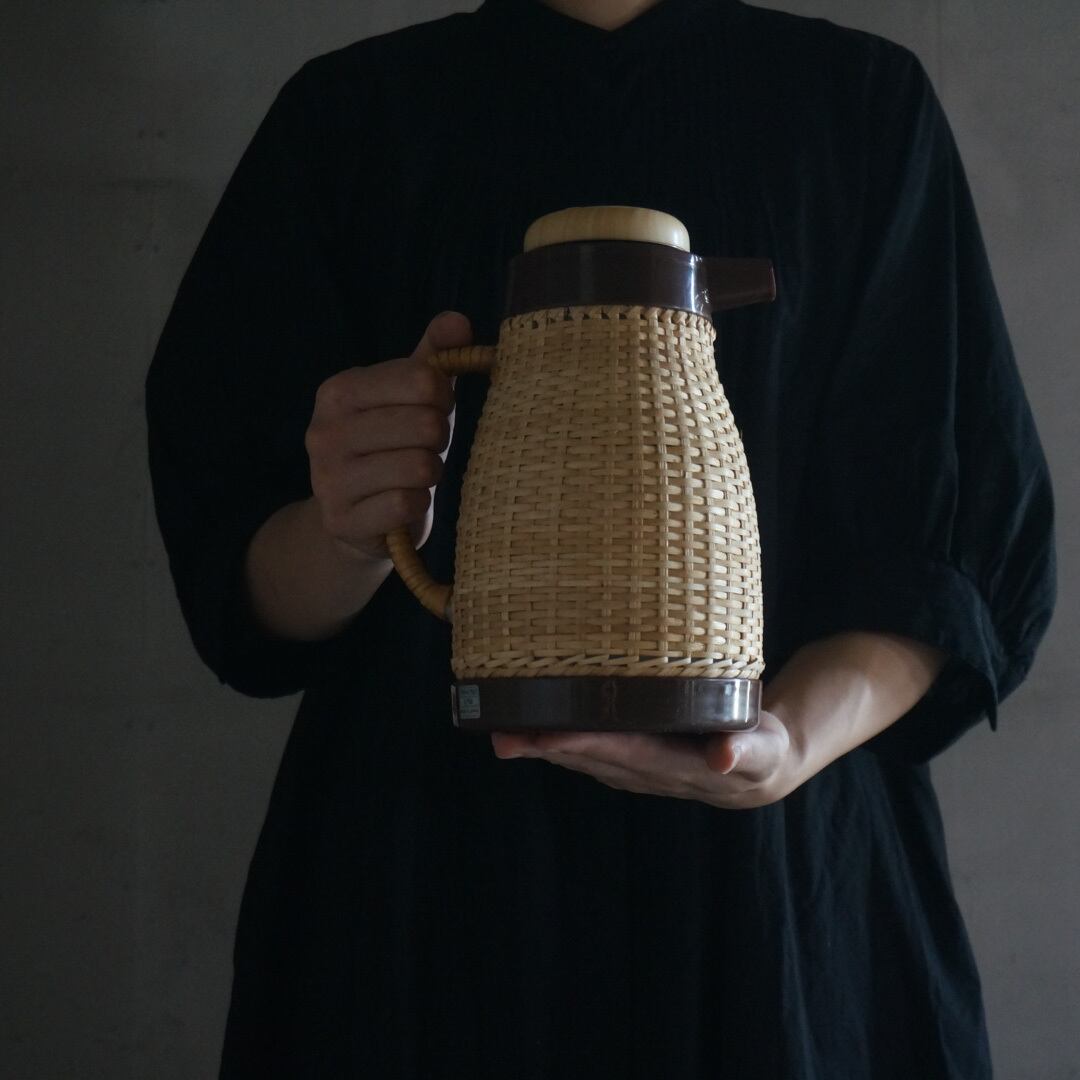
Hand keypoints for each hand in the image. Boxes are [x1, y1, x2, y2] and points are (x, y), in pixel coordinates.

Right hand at [304, 311, 470, 560]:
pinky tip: (404, 502)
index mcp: (339, 391)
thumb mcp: (410, 397)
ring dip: (431, 473)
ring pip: (420, 467)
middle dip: (440, 439)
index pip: (423, 379)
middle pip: (426, 425)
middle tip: (425, 448)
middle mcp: (324, 431)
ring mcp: (327, 478)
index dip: (444, 396)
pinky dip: (418, 504)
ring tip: (415, 475)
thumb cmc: (394, 446)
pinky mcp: (341, 519)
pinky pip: (406, 504)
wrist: (358, 518)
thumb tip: (458, 322)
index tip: (437, 409)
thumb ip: (433, 356)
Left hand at [490, 710, 806, 809]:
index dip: (584, 743)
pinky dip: (557, 733)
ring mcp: (632, 765)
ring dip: (540, 743)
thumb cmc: (762, 749)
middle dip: (544, 746)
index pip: (621, 751)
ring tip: (498, 727)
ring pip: (580, 752)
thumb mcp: (763, 751)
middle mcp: (644, 770)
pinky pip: (587, 744)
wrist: (759, 764)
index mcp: (673, 766)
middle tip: (500, 734)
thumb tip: (724, 756)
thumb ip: (744, 751)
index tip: (549, 734)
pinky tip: (529, 719)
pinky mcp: (629, 753)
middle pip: (587, 756)